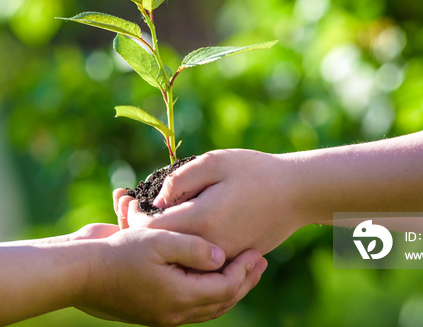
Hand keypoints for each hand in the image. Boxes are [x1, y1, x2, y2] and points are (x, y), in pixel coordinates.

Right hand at [78, 227, 266, 326]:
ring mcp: (162, 313)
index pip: (226, 288)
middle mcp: (174, 312)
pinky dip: (207, 292)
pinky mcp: (152, 308)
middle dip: (244, 281)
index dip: (244, 270)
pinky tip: (209, 277)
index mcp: (179, 297)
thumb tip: (221, 256)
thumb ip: (193, 248)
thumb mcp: (159, 241)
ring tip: (241, 270)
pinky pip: (189, 306)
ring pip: (207, 307)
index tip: (258, 251)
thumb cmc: (118, 253)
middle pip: (221, 301)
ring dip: (228, 288)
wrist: (79, 272)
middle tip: (260, 262)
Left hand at [113, 149, 298, 257]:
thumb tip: (155, 200)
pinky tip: (172, 227)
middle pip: (162, 247)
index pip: (152, 229)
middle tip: (125, 206)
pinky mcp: (231, 260)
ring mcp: (221, 257)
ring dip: (157, 239)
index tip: (127, 199)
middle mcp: (210, 246)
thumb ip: (181, 178)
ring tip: (143, 216)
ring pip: (177, 257)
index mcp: (202, 219)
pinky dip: (179, 246)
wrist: (298, 194)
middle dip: (139, 228)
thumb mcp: (216, 162)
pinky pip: (196, 260)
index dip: (133, 216)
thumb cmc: (256, 172)